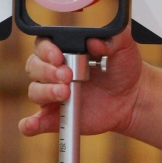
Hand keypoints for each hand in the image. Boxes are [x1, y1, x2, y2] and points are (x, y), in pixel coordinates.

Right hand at [20, 27, 144, 136]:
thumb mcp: (125, 47)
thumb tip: (95, 40)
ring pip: (34, 91)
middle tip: (68, 76)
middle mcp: (53, 71)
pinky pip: (35, 122)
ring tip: (65, 93)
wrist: (132, 98)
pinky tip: (32, 125)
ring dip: (46, 92)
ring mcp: (53, 94)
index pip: (42, 45)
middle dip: (47, 71)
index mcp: (65, 51)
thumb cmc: (123, 69)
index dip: (46, 50)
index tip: (59, 56)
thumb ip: (115, 37)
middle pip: (34, 67)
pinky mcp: (55, 117)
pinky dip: (29, 124)